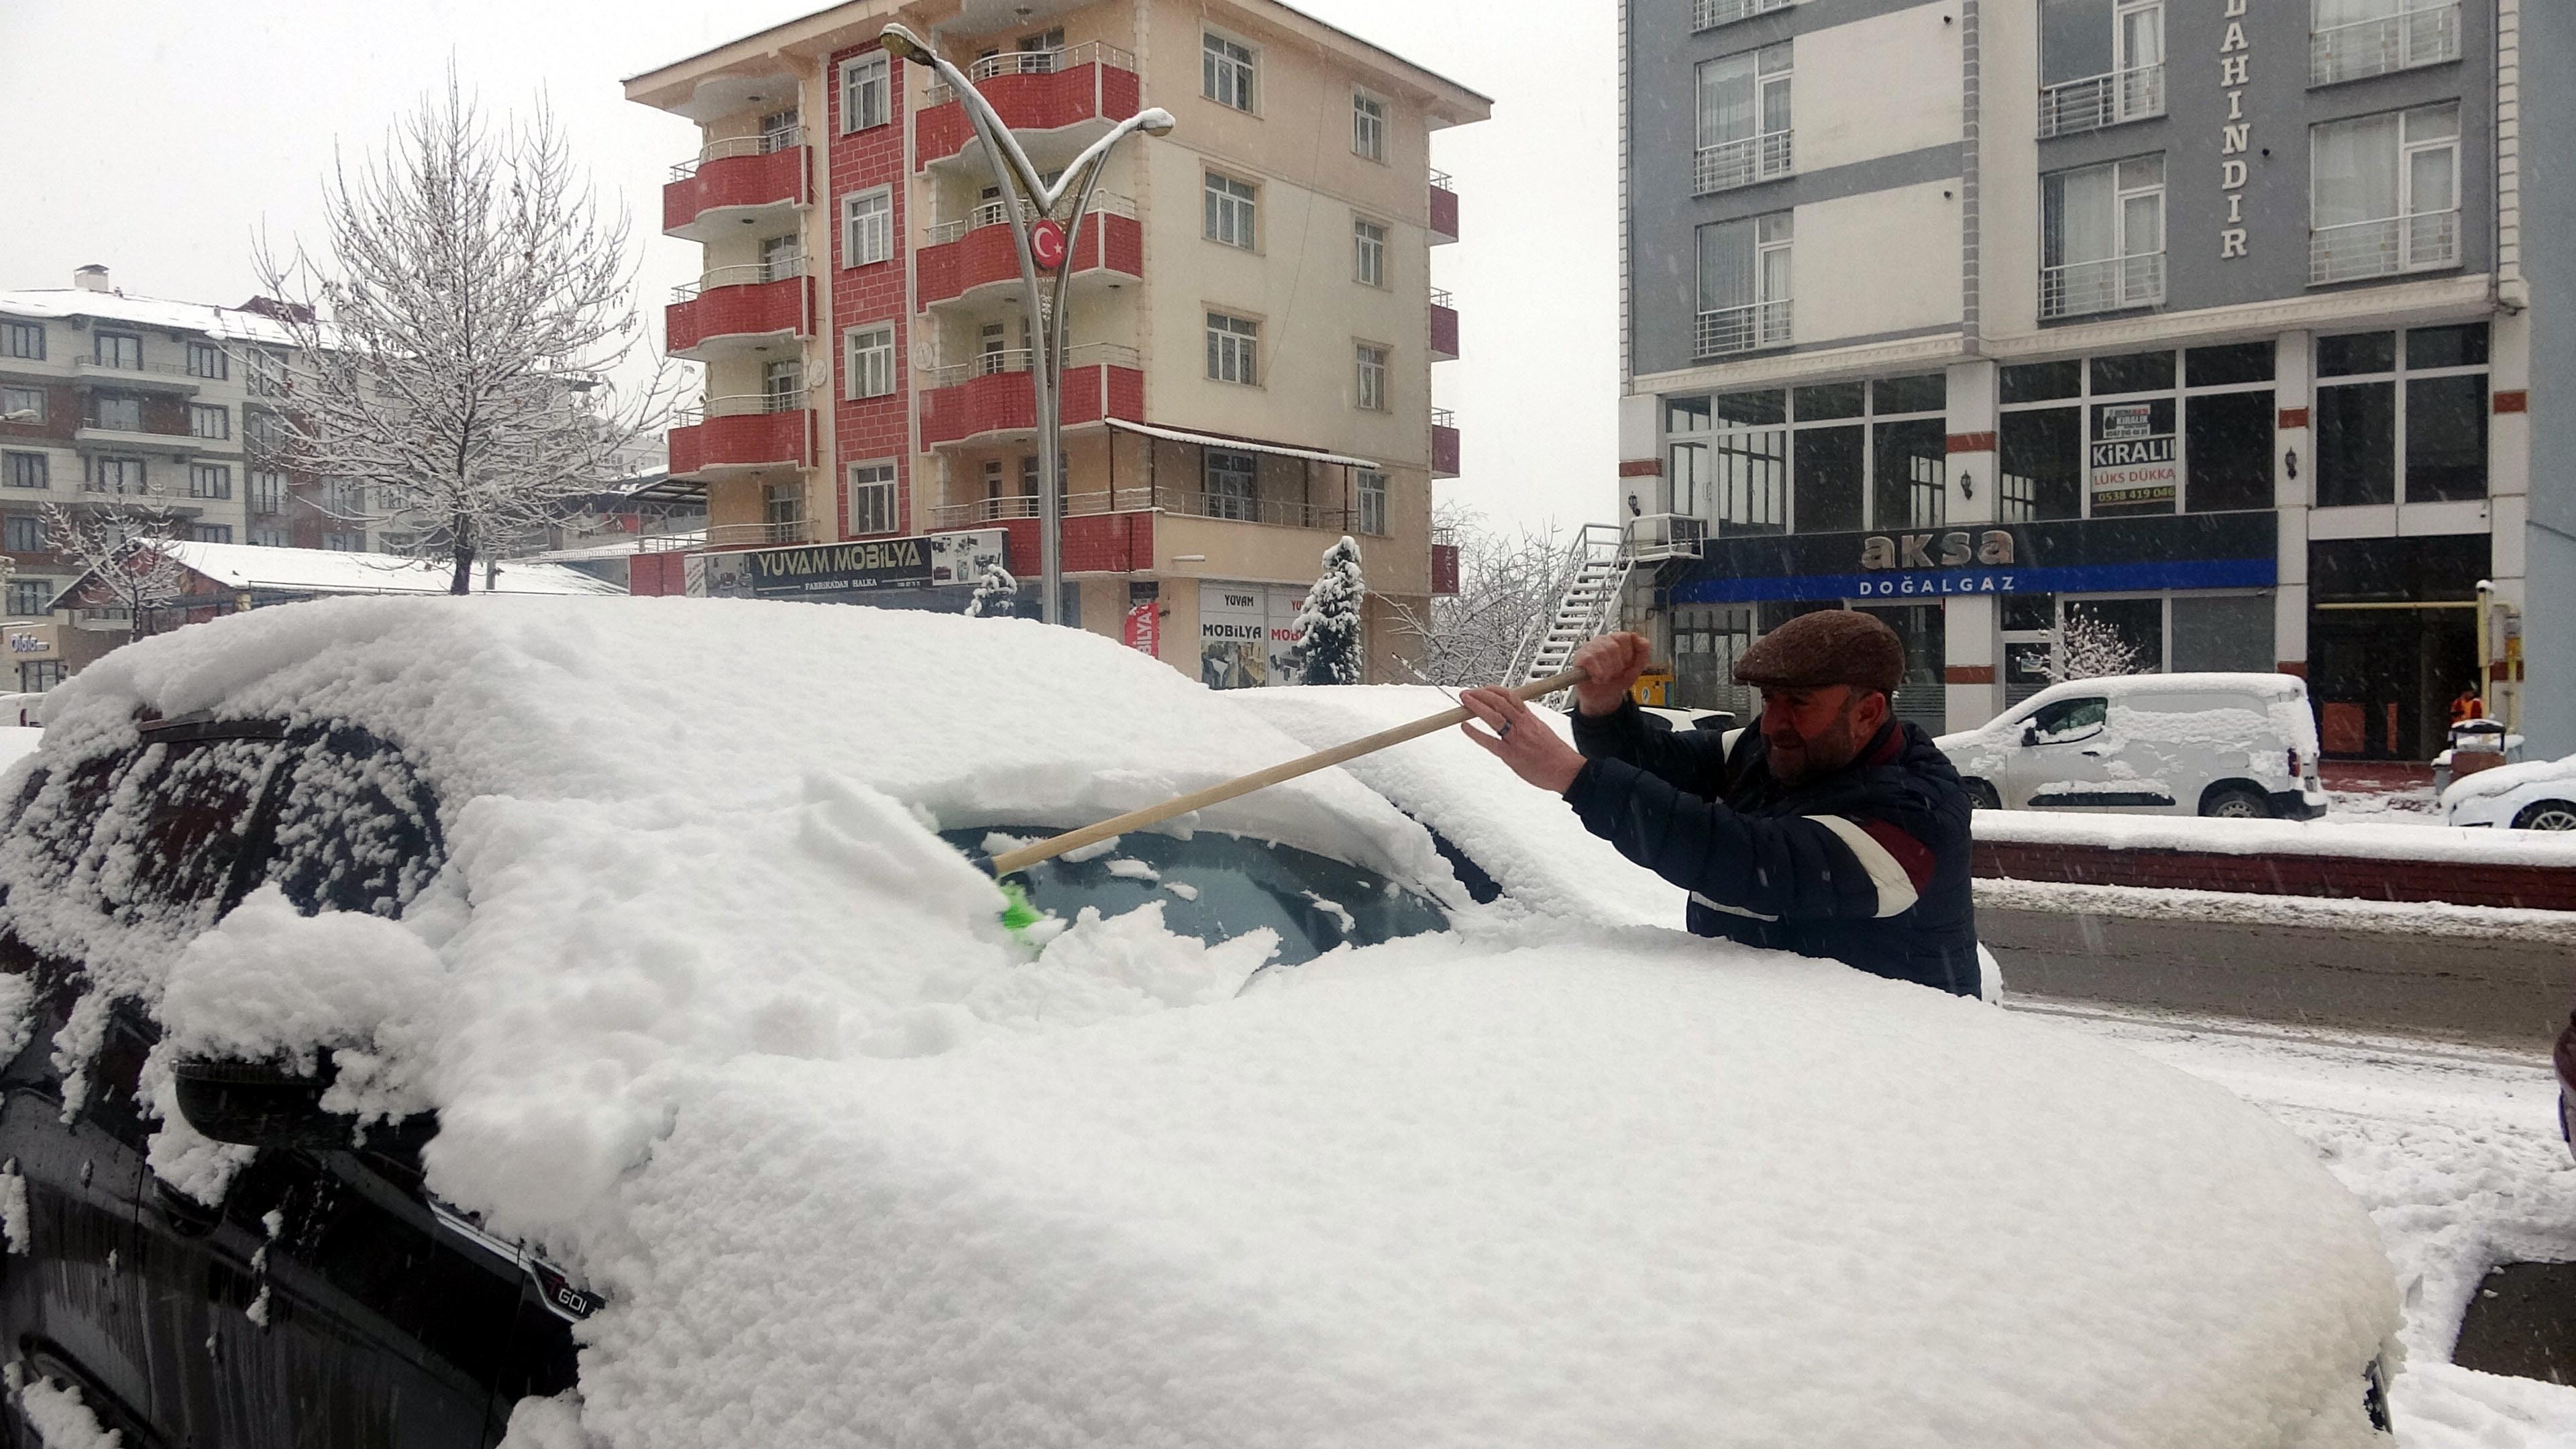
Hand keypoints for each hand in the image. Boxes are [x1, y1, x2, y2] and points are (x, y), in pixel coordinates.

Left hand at [1459, 687, 1585, 794]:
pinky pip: (1489, 741)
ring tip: (1464, 701)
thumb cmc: (1557, 754)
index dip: (1494, 690)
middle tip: (1468, 693)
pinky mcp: (1511, 754)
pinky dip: (1475, 733)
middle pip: (1499, 703)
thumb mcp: (1543, 730)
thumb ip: (1528, 723)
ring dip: (1476, 707)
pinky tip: (1465, 727)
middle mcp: (1523, 725)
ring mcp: (1516, 739)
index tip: (1484, 688)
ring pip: (1493, 717)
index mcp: (1531, 718)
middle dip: (1480, 695)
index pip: (1511, 697)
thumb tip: (1515, 718)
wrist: (1567, 770)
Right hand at [1568, 633, 1650, 716]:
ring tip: (1605, 676)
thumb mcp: (1635, 668)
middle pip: (1614, 646)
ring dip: (1607, 671)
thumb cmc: (1616, 681)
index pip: (1625, 637)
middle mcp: (1602, 641)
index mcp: (1616, 640)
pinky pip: (1590, 660)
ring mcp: (1589, 647)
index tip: (1626, 664)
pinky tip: (1597, 677)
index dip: (1628, 654)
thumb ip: (1642, 652)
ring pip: (1602, 653)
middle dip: (1617, 665)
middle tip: (1614, 672)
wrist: (1603, 698)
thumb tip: (1643, 641)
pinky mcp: (1580, 657)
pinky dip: (1596, 673)